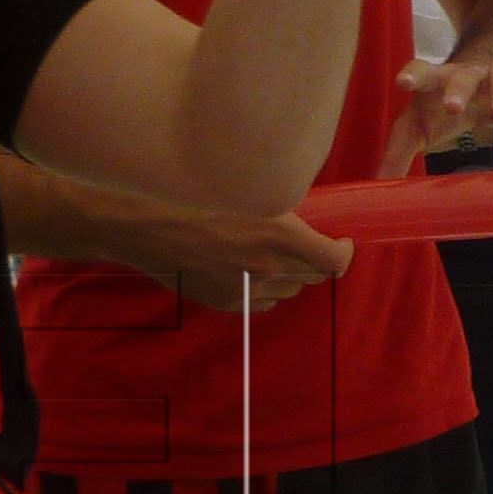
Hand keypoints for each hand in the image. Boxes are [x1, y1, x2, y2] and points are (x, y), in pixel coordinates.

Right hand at [114, 203, 348, 314]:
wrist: (149, 225)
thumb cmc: (195, 196)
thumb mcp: (250, 191)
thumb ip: (282, 210)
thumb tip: (305, 216)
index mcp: (279, 235)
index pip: (333, 260)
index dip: (344, 252)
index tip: (343, 241)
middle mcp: (268, 267)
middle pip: (313, 276)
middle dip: (316, 260)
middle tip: (309, 244)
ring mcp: (248, 289)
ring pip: (289, 291)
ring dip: (291, 275)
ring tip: (275, 255)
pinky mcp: (228, 302)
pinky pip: (263, 302)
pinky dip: (266, 288)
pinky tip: (251, 270)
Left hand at [380, 50, 492, 176]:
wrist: (484, 83)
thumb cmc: (442, 108)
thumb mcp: (418, 128)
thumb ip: (397, 153)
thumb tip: (375, 187)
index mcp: (435, 81)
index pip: (421, 71)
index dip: (412, 75)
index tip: (402, 83)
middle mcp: (467, 74)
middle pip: (462, 75)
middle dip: (458, 89)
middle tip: (453, 107)